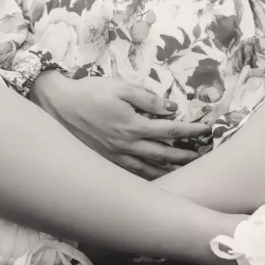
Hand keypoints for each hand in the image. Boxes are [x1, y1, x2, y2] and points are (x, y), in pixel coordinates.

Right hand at [30, 70, 212, 179]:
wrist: (58, 105)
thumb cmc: (90, 92)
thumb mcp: (120, 87)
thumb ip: (147, 98)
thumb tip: (170, 109)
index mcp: (133, 125)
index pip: (170, 130)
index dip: (190, 131)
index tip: (206, 130)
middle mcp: (127, 145)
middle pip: (163, 154)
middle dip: (184, 156)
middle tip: (200, 156)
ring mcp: (115, 157)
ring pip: (148, 169)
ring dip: (168, 171)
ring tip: (183, 171)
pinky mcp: (106, 161)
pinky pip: (131, 173)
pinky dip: (147, 177)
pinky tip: (154, 176)